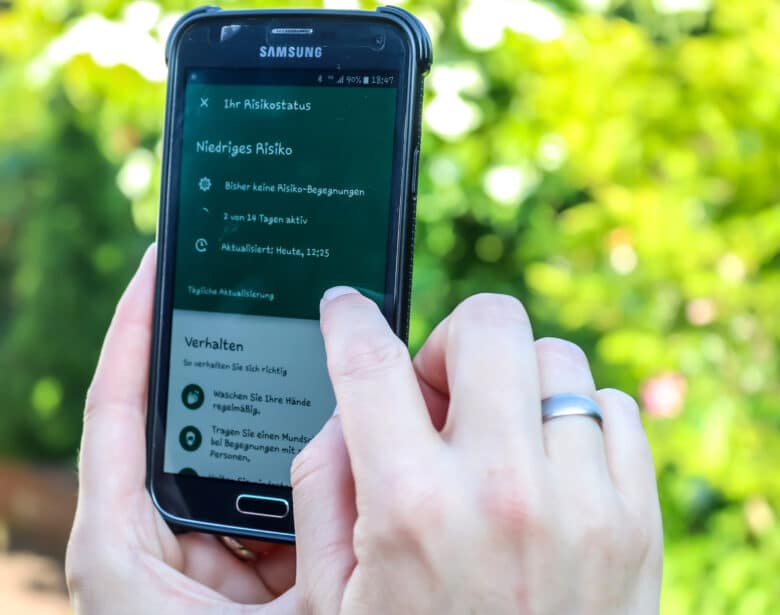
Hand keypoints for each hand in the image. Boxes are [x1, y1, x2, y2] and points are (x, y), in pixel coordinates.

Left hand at [64, 246, 333, 613]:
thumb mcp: (290, 607)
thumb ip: (319, 520)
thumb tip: (358, 430)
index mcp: (124, 549)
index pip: (121, 410)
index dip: (137, 329)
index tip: (161, 265)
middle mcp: (154, 542)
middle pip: (189, 425)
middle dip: (239, 365)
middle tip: (278, 300)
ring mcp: (197, 551)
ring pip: (241, 460)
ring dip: (285, 421)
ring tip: (333, 363)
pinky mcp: (233, 565)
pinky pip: (270, 494)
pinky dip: (306, 466)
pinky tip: (353, 439)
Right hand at [294, 289, 662, 614]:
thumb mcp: (334, 595)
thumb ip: (323, 485)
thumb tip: (352, 405)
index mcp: (413, 510)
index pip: (370, 365)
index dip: (349, 319)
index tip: (346, 308)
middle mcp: (504, 492)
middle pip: (489, 324)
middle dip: (452, 343)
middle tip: (441, 395)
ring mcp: (584, 501)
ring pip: (556, 359)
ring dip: (514, 388)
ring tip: (497, 445)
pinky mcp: (637, 517)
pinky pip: (613, 408)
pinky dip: (573, 420)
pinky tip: (548, 469)